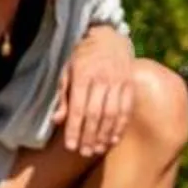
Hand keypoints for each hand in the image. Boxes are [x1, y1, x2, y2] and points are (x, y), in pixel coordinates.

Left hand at [55, 26, 137, 156]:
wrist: (108, 36)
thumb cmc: (82, 56)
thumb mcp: (67, 70)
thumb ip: (62, 95)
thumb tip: (57, 120)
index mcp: (83, 74)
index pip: (78, 107)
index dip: (74, 129)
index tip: (70, 146)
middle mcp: (102, 78)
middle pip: (95, 114)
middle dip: (89, 136)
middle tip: (84, 152)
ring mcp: (119, 81)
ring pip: (112, 114)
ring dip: (104, 135)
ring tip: (96, 150)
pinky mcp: (130, 84)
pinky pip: (127, 109)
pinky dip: (121, 126)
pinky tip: (113, 140)